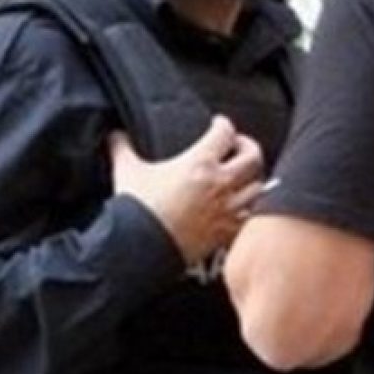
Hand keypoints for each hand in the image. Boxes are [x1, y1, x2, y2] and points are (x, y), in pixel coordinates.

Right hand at [108, 116, 264, 264]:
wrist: (142, 249)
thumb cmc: (137, 211)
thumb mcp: (127, 171)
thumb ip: (122, 148)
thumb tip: (115, 135)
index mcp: (200, 164)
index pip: (225, 133)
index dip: (224, 124)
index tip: (219, 123)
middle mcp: (221, 184)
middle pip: (253, 156)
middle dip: (248, 147)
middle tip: (239, 146)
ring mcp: (229, 208)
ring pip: (259, 186)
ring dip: (253, 177)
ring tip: (244, 175)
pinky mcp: (229, 231)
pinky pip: (253, 215)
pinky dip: (252, 207)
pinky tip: (243, 205)